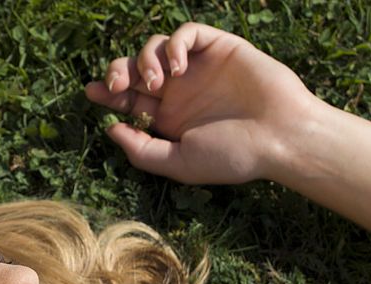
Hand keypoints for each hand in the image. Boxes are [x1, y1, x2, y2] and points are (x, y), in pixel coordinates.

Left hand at [86, 22, 319, 184]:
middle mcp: (179, 91)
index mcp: (168, 118)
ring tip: (158, 83)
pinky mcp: (219, 47)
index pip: (128, 99)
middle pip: (133, 69)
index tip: (91, 92)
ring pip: (155, 47)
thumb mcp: (178, 163)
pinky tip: (178, 67)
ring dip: (145, 60)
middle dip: (116, 72)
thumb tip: (110, 129)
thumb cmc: (233, 156)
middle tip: (115, 86)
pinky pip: (187, 32)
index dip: (106, 93)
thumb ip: (142, 150)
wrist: (280, 136)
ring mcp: (198, 68)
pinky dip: (175, 44)